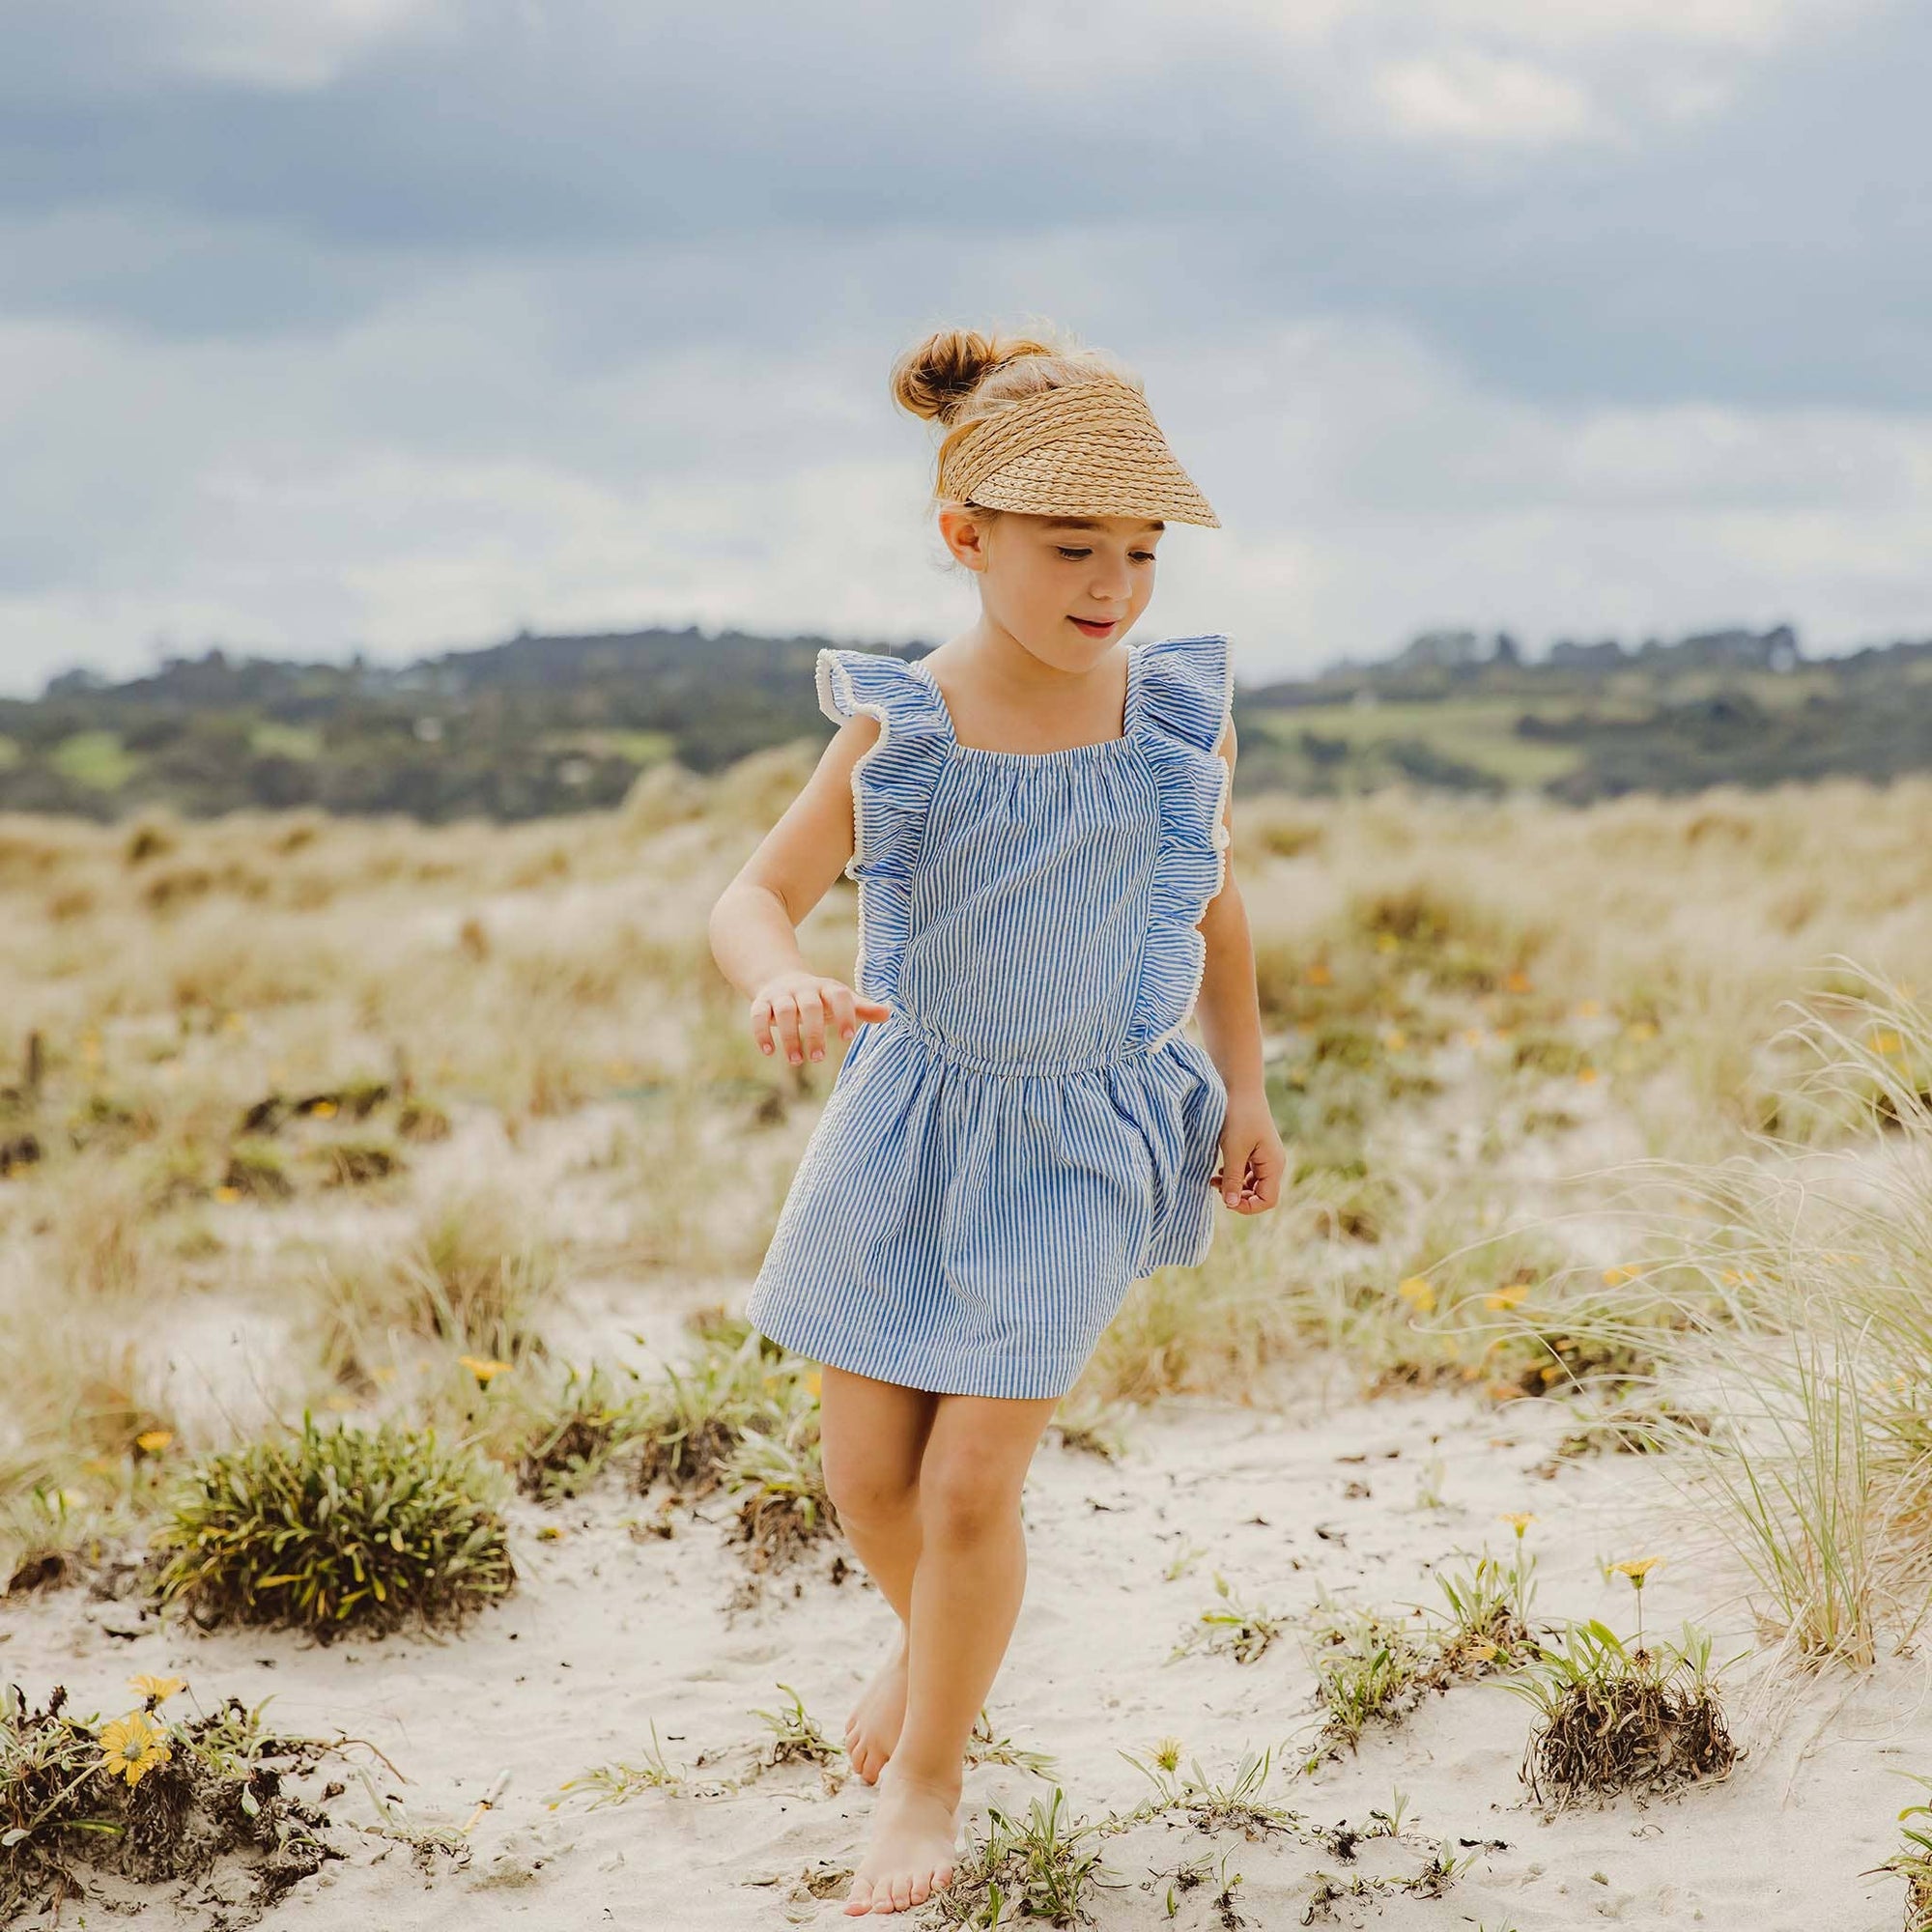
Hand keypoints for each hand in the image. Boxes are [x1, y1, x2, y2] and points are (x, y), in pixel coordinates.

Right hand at [750, 971, 890, 1064]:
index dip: (844, 1015)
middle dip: (814, 1032)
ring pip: (783, 1012)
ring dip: (789, 1037)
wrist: (780, 978)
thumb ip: (862, 1008)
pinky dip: (761, 1033)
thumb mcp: (841, 1000)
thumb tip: (889, 1013)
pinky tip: (769, 1051)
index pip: (839, 996)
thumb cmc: (819, 997)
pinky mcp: (761, 1003)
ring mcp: (781, 995)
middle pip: (810, 1006)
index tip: (848, 1037)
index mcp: (827, 988)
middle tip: (819, 1058)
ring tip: (796, 1061)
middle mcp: (803, 989)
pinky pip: (757, 1015)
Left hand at [1212, 1093, 1286, 1213]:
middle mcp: (1273, 1163)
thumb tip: (1231, 1204)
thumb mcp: (1233, 1150)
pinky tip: (1218, 1170)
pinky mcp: (1254, 1150)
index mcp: (1273, 1165)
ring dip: (1234, 1186)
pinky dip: (1233, 1175)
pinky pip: (1247, 1172)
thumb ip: (1233, 1178)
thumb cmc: (1239, 1116)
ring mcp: (1264, 1156)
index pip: (1267, 1200)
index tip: (1225, 1199)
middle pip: (1260, 1194)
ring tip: (1214, 1179)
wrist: (1239, 1086)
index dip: (1248, 1207)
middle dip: (1239, 1196)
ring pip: (1251, 1184)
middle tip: (1216, 1188)